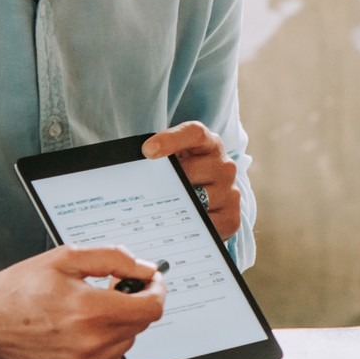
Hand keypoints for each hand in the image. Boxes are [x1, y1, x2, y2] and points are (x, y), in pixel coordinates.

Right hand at [0, 246, 163, 358]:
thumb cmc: (20, 290)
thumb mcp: (66, 258)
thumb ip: (113, 259)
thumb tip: (144, 268)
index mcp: (90, 311)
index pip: (151, 308)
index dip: (156, 291)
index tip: (150, 282)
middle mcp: (90, 344)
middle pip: (140, 324)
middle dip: (132, 303)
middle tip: (109, 290)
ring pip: (125, 343)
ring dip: (116, 325)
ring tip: (85, 312)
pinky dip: (102, 345)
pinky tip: (78, 333)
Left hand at [144, 122, 240, 239]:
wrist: (203, 200)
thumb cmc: (180, 177)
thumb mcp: (171, 163)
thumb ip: (156, 162)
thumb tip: (127, 174)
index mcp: (208, 144)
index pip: (194, 133)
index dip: (172, 139)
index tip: (148, 150)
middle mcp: (224, 165)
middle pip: (194, 169)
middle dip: (171, 180)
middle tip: (152, 189)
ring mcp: (230, 191)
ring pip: (202, 197)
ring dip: (181, 204)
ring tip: (165, 210)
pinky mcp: (231, 217)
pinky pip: (210, 223)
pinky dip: (192, 225)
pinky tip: (180, 225)